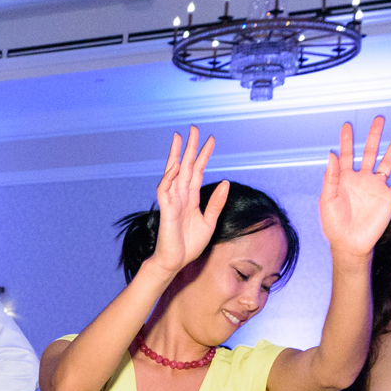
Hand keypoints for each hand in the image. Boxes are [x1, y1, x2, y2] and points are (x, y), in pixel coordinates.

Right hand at [144, 126, 228, 278]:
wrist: (175, 262)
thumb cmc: (189, 245)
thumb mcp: (209, 222)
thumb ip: (216, 203)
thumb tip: (226, 182)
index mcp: (191, 198)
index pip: (198, 171)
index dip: (204, 155)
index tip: (211, 140)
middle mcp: (181, 196)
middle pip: (186, 166)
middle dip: (190, 147)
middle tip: (194, 128)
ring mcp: (172, 201)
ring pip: (173, 173)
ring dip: (176, 155)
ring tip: (180, 138)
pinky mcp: (165, 210)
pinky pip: (165, 190)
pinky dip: (169, 177)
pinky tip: (175, 165)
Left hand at [317, 116, 390, 260]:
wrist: (349, 244)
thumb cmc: (334, 224)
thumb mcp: (327, 199)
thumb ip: (331, 176)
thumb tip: (331, 153)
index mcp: (345, 178)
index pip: (346, 154)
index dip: (346, 140)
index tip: (347, 125)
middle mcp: (362, 179)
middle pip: (370, 152)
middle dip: (374, 136)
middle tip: (379, 119)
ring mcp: (377, 187)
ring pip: (387, 162)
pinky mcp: (389, 197)